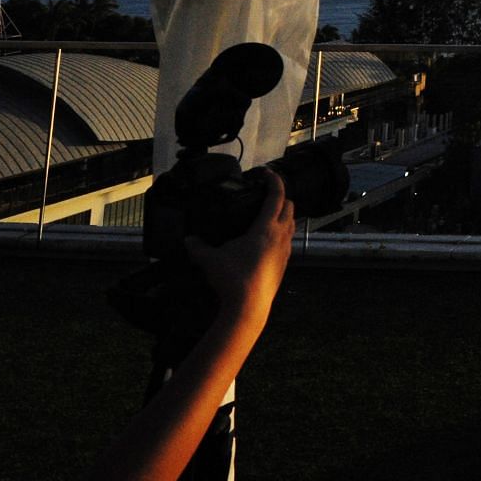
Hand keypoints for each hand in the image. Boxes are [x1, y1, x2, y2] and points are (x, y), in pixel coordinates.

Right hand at [185, 169, 293, 324]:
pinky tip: (270, 240)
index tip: (267, 173)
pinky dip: (283, 233)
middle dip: (282, 196)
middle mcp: (280, 236)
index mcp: (265, 229)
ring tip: (270, 214)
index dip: (274, 180)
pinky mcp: (284, 264)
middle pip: (290, 207)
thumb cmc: (233, 280)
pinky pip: (289, 241)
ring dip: (285, 215)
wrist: (249, 307)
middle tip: (267, 193)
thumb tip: (188, 239)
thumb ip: (198, 247)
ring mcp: (285, 251)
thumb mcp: (210, 260)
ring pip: (292, 224)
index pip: (276, 196)